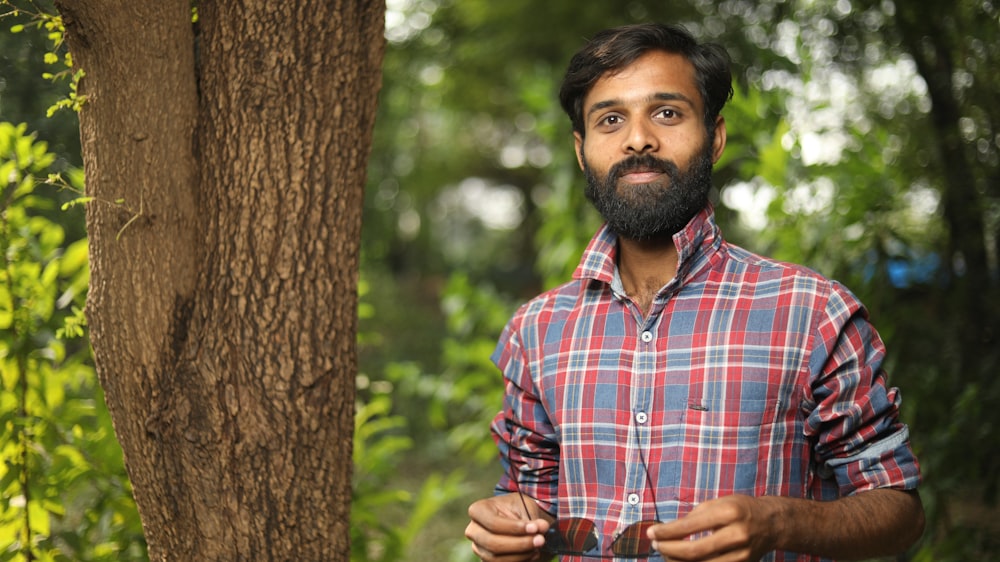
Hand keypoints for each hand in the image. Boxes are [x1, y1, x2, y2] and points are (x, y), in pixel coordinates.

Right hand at [465, 493, 554, 561]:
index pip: (492, 523)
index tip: (534, 528)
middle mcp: (473, 531)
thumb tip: (542, 527)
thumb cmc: (517, 509)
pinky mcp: (486, 560)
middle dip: (519, 544)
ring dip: (521, 554)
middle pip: (492, 543)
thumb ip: (532, 518)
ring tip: (538, 545)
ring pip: (496, 558)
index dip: (514, 528)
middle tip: (540, 540)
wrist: (516, 518)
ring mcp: (478, 548)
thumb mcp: (525, 506)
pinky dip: (520, 561)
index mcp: (478, 511)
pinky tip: (533, 553)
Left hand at [647, 495, 777, 561]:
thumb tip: (668, 531)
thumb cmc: (740, 509)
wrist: (772, 523)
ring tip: (666, 553)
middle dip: (669, 549)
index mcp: (728, 512)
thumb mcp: (718, 503)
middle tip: (656, 545)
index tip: (651, 532)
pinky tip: (682, 561)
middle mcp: (737, 535)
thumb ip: (694, 517)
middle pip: (695, 551)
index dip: (667, 531)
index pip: (690, 526)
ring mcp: (742, 555)